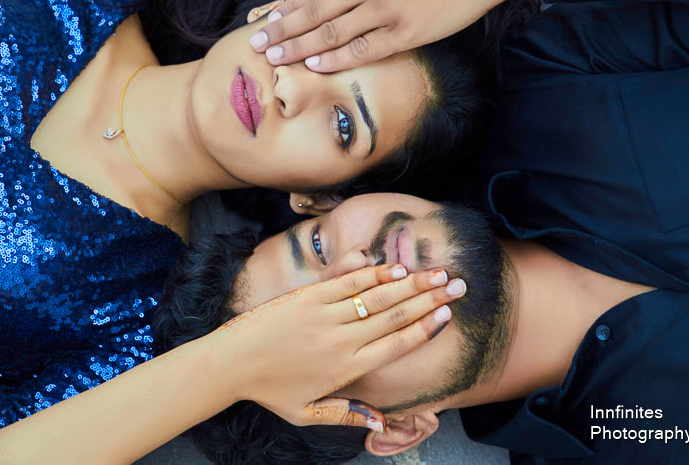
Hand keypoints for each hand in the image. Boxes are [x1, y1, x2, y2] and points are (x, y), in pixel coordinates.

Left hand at [215, 264, 465, 431]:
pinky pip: (347, 282)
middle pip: (395, 316)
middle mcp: (342, 339)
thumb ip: (348, 415)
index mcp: (346, 368)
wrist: (231, 363)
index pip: (396, 345)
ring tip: (437, 272)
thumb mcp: (308, 413)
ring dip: (410, 283)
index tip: (447, 314)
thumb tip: (383, 423)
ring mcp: (325, 315)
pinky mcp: (309, 296)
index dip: (425, 328)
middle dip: (429, 299)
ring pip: (377, 296)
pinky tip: (395, 267)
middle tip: (457, 285)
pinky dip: (372, 273)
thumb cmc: (270, 390)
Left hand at [248, 0, 565, 71]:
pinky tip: (316, 67)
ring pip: (332, 32)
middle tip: (257, 45)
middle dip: (282, 29)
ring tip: (276, 59)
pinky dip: (338, 59)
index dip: (289, 7)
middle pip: (315, 12)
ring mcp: (385, 9)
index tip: (268, 21)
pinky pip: (364, 49)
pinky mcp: (406, 31)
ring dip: (300, 47)